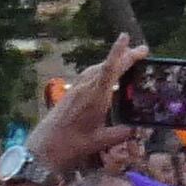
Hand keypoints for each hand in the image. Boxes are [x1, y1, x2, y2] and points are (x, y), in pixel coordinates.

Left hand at [28, 45, 141, 182]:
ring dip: (112, 62)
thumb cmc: (72, 145)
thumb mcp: (100, 141)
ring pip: (97, 69)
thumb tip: (135, 129)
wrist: (44, 148)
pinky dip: (101, 71)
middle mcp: (86, 88)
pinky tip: (106, 78)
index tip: (125, 36)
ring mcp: (76, 89)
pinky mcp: (70, 93)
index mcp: (96, 97)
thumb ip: (120, 133)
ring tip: (127, 61)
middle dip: (124, 56)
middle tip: (142, 51)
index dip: (119, 52)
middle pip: (106, 65)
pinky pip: (89, 75)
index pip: (110, 69)